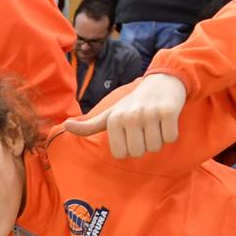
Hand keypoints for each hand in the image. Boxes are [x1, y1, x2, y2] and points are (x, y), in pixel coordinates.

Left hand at [63, 72, 186, 158]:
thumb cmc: (133, 103)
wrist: (162, 81)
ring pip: (155, 147)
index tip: (131, 133)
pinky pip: (170, 138)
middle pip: (138, 153)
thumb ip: (89, 125)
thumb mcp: (110, 113)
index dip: (129, 148)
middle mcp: (130, 116)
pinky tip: (166, 120)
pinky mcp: (169, 111)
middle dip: (144, 145)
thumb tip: (65, 126)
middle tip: (145, 129)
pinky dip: (170, 133)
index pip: (121, 154)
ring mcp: (150, 113)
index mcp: (114, 119)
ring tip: (155, 123)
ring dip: (158, 139)